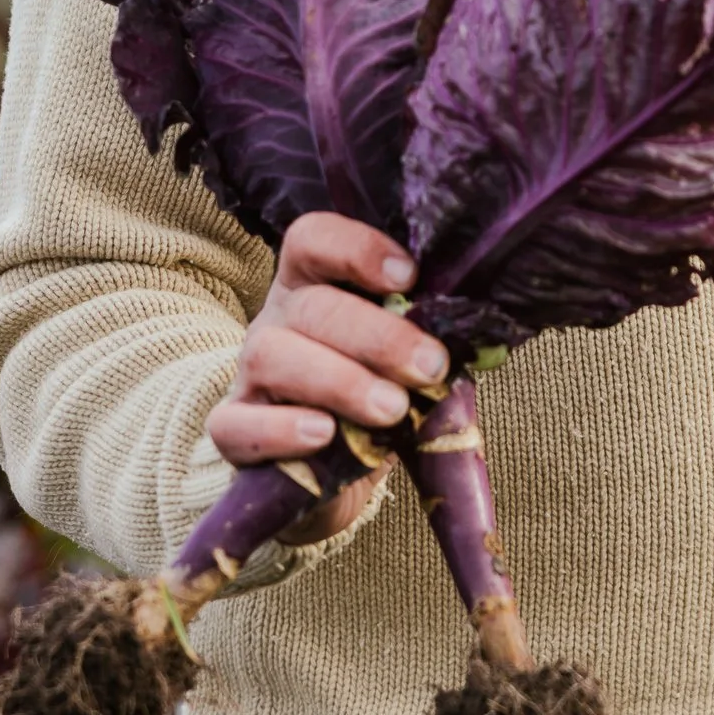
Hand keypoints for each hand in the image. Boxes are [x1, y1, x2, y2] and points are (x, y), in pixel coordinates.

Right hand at [206, 212, 448, 543]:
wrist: (327, 476)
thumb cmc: (376, 399)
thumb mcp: (407, 365)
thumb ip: (432, 342)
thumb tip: (481, 332)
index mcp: (314, 283)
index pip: (313, 238)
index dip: (357, 248)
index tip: (409, 277)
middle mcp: (276, 318)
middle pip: (312, 306)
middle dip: (378, 335)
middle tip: (429, 367)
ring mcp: (248, 375)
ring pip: (272, 355)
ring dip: (340, 380)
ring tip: (392, 410)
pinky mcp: (233, 432)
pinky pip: (236, 425)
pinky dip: (282, 429)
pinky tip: (325, 436)